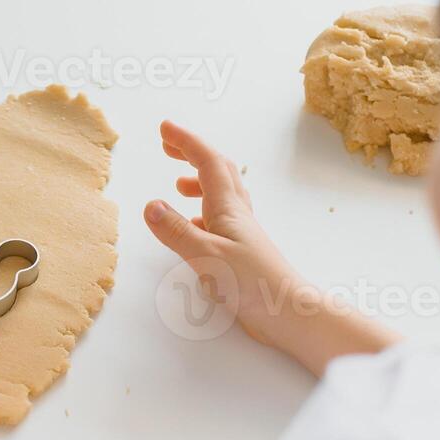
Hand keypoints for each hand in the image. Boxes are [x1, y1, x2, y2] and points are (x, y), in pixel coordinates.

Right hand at [144, 121, 400, 375]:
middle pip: (217, 171)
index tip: (165, 128)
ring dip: (199, 182)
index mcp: (228, 208)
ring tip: (178, 186)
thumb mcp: (206, 256)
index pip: (207, 163)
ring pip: (221, 195)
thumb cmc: (252, 283)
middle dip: (193, 153)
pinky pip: (221, 220)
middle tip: (168, 145)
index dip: (186, 142)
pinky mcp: (241, 252)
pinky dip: (204, 212)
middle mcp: (237, 214)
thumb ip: (176, 231)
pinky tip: (194, 226)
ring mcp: (241, 232)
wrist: (288, 312)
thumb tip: (150, 204)